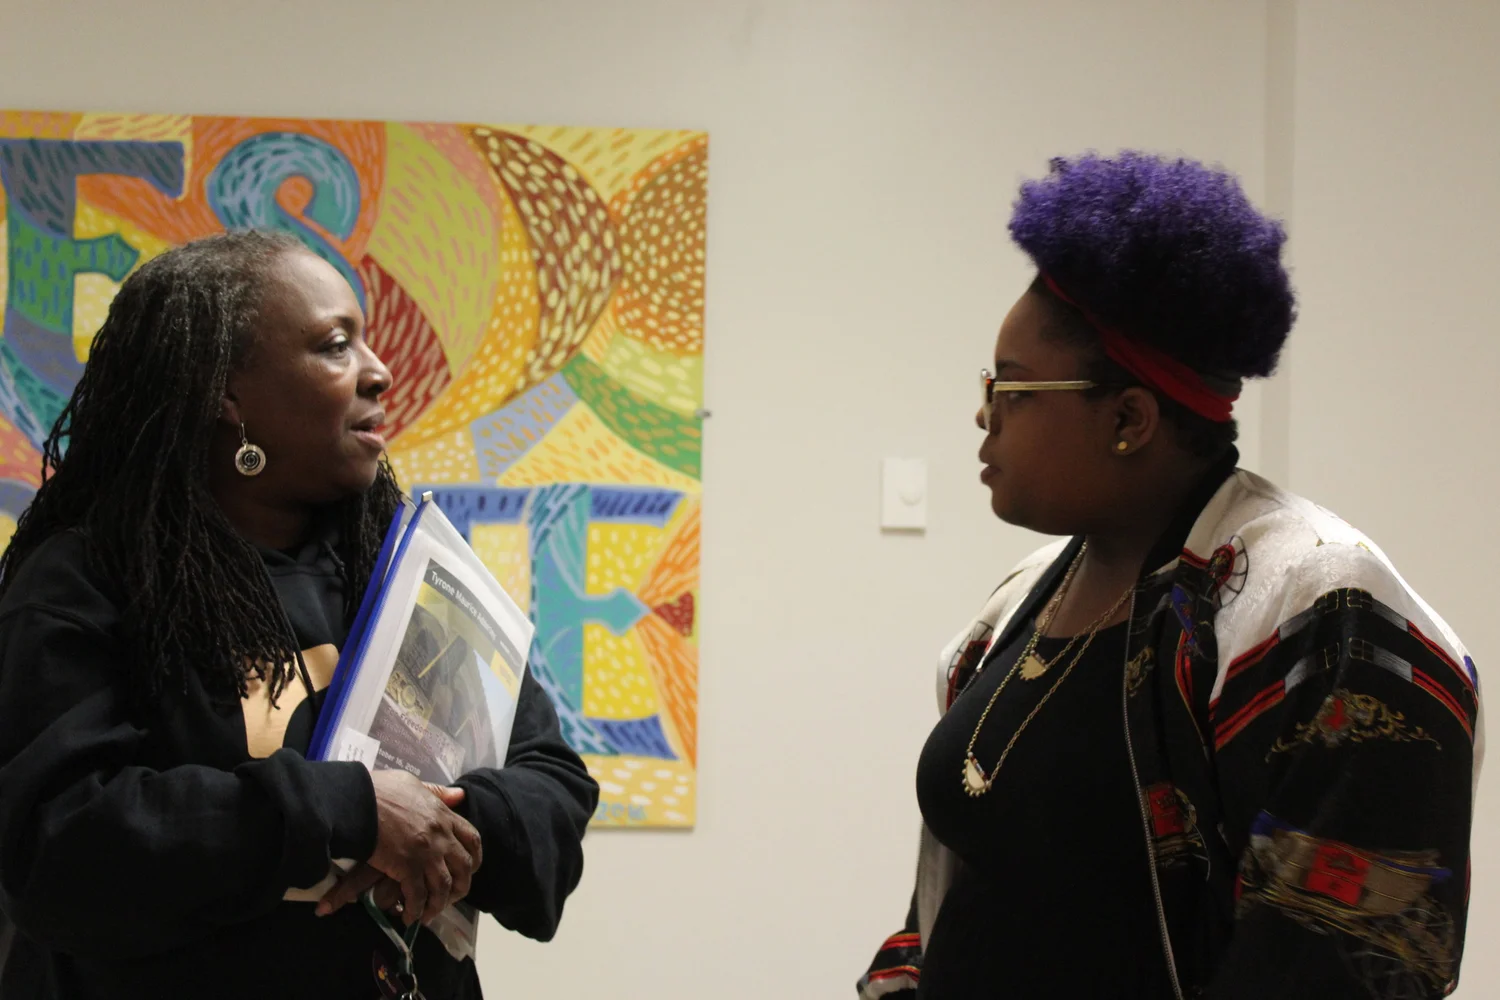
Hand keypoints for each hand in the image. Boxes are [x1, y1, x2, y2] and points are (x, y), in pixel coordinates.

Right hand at [317, 772, 480, 925]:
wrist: (358, 802)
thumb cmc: (380, 791)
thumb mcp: (414, 784)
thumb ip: (437, 793)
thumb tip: (460, 795)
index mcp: (443, 815)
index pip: (472, 839)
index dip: (474, 857)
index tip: (470, 869)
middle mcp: (441, 836)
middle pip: (464, 867)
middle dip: (461, 887)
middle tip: (451, 898)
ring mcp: (426, 853)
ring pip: (443, 886)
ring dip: (438, 904)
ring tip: (428, 914)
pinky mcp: (407, 867)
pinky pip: (418, 895)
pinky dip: (416, 909)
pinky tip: (409, 915)